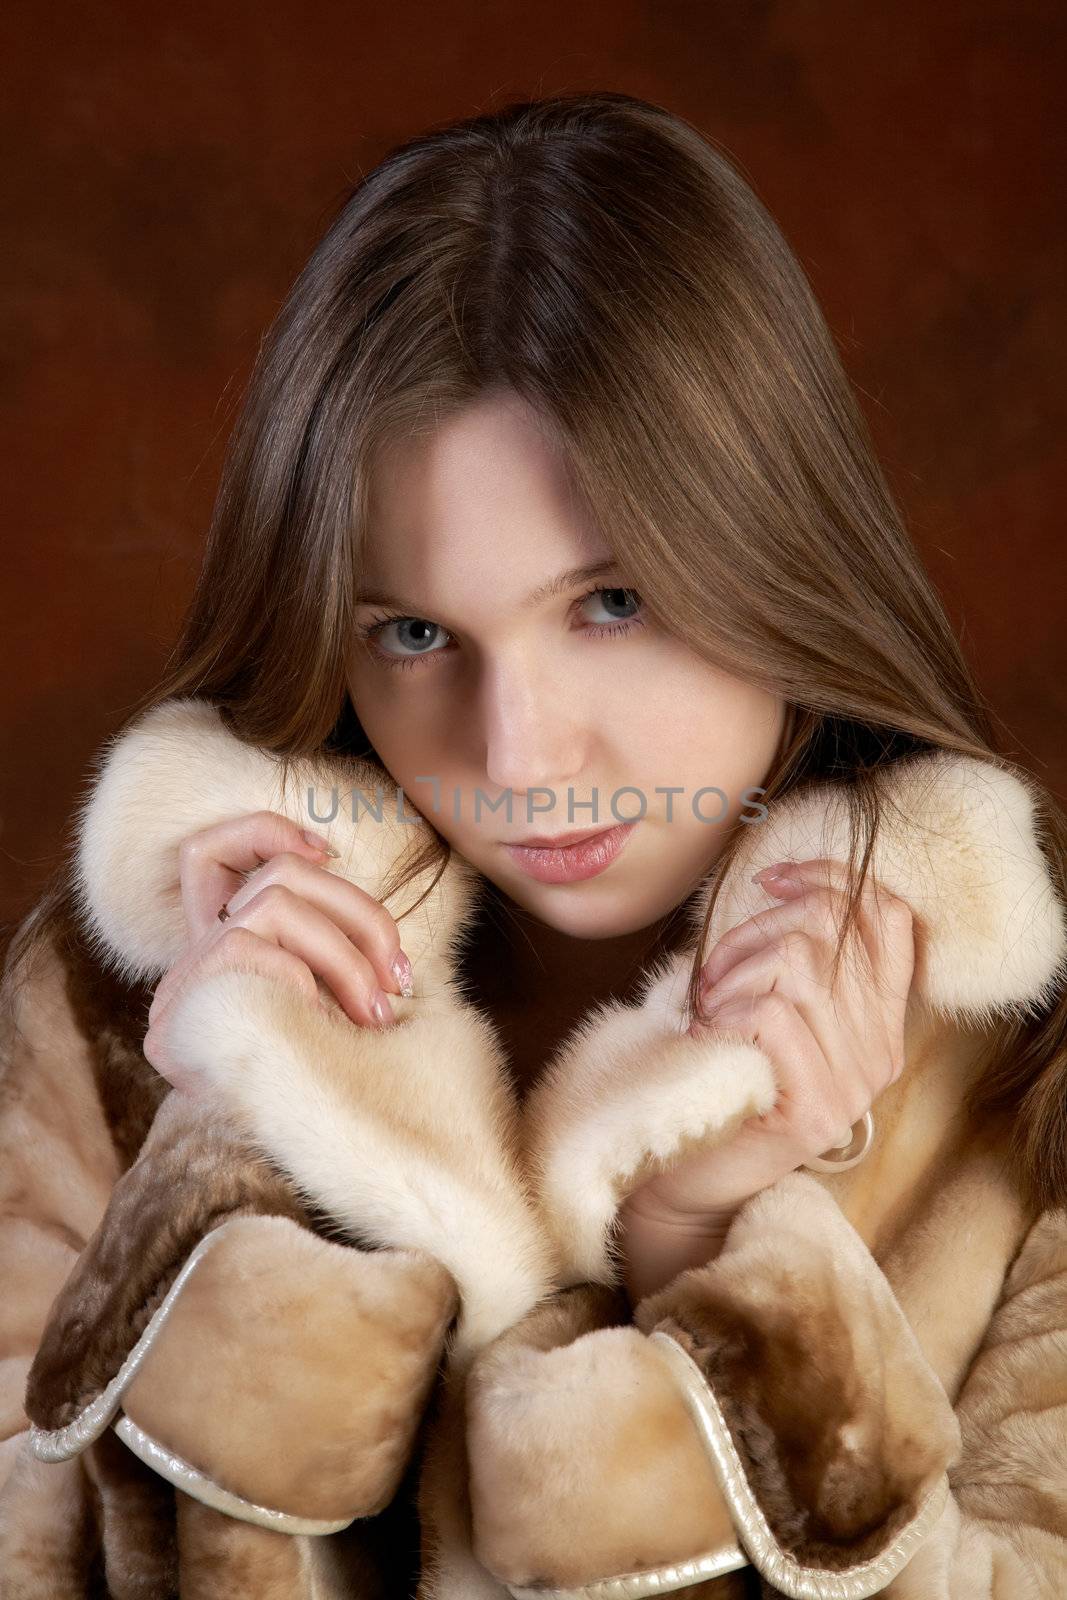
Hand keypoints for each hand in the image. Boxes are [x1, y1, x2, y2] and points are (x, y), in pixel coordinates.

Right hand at [142, 810, 414, 1096]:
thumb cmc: (324, 1101)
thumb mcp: (338, 1026)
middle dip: (358, 914)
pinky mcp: (191, 999)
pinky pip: (258, 950)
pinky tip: (325, 1025)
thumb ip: (341, 974)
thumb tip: (397, 958)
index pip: (205, 856)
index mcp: (231, 952)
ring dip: (343, 952)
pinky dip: (306, 979)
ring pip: (274, 901)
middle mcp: (202, 956)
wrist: (277, 1176)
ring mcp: (191, 976)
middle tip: (401, 979)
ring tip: (376, 1014)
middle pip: (277, 875)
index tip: (328, 851)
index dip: (260, 830)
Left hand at [621, 856, 914, 1235]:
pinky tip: (709, 1039)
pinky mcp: (816, 1111)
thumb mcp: (767, 1001)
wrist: (690, 1172)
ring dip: (732, 975)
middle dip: (755, 932)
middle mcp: (880, 1050)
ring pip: (797, 964)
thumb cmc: (721, 1071)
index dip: (832, 879)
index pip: (889, 916)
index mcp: (879, 1018)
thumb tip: (782, 881)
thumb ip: (793, 954)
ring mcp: (854, 1085)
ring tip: (708, 1011)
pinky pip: (771, 1015)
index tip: (773, 880)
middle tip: (715, 973)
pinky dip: (725, 1014)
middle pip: (829, 928)